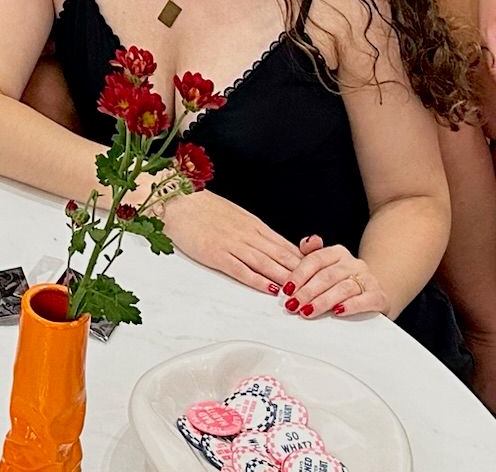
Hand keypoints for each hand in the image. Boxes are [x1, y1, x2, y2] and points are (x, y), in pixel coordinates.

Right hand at [158, 190, 303, 296]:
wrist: (177, 201)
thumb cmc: (203, 207)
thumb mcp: (234, 215)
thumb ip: (252, 230)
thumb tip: (271, 245)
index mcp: (253, 224)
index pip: (285, 245)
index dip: (304, 262)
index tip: (318, 274)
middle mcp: (247, 234)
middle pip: (281, 256)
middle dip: (301, 274)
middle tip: (316, 289)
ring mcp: (233, 245)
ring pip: (266, 264)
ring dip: (285, 280)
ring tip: (300, 294)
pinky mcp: (216, 254)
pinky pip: (241, 270)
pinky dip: (258, 280)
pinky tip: (269, 289)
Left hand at [283, 235, 388, 318]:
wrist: (374, 293)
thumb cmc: (342, 281)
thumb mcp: (325, 267)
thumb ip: (311, 254)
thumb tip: (307, 242)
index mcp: (337, 252)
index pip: (315, 260)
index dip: (299, 275)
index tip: (287, 289)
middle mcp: (353, 263)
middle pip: (326, 276)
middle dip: (307, 292)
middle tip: (293, 305)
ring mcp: (368, 279)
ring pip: (342, 288)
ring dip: (322, 301)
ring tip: (307, 311)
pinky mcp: (378, 296)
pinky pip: (364, 300)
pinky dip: (350, 306)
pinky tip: (337, 312)